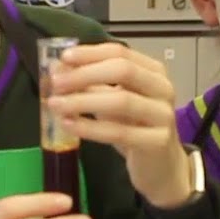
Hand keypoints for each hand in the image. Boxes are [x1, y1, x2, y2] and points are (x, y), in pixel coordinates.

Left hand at [46, 43, 192, 207]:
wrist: (161, 166)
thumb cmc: (135, 127)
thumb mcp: (113, 101)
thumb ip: (92, 85)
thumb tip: (59, 70)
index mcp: (153, 71)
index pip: (119, 52)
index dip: (89, 53)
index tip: (63, 58)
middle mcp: (163, 88)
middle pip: (123, 70)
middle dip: (85, 74)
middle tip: (56, 83)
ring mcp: (163, 115)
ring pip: (121, 101)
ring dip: (83, 101)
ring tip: (56, 104)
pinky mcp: (158, 142)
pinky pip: (119, 132)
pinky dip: (90, 127)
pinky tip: (69, 125)